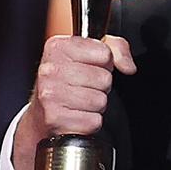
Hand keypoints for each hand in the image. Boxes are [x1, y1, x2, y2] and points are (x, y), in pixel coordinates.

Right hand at [13, 34, 136, 169]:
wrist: (42, 114)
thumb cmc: (67, 82)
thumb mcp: (89, 55)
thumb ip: (115, 48)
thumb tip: (128, 66)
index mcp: (57, 47)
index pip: (104, 53)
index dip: (104, 64)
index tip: (91, 68)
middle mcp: (50, 70)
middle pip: (104, 78)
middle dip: (100, 86)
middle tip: (85, 88)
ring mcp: (51, 95)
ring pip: (100, 100)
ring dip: (96, 105)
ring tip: (80, 102)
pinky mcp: (56, 119)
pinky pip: (94, 121)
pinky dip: (90, 122)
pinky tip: (77, 116)